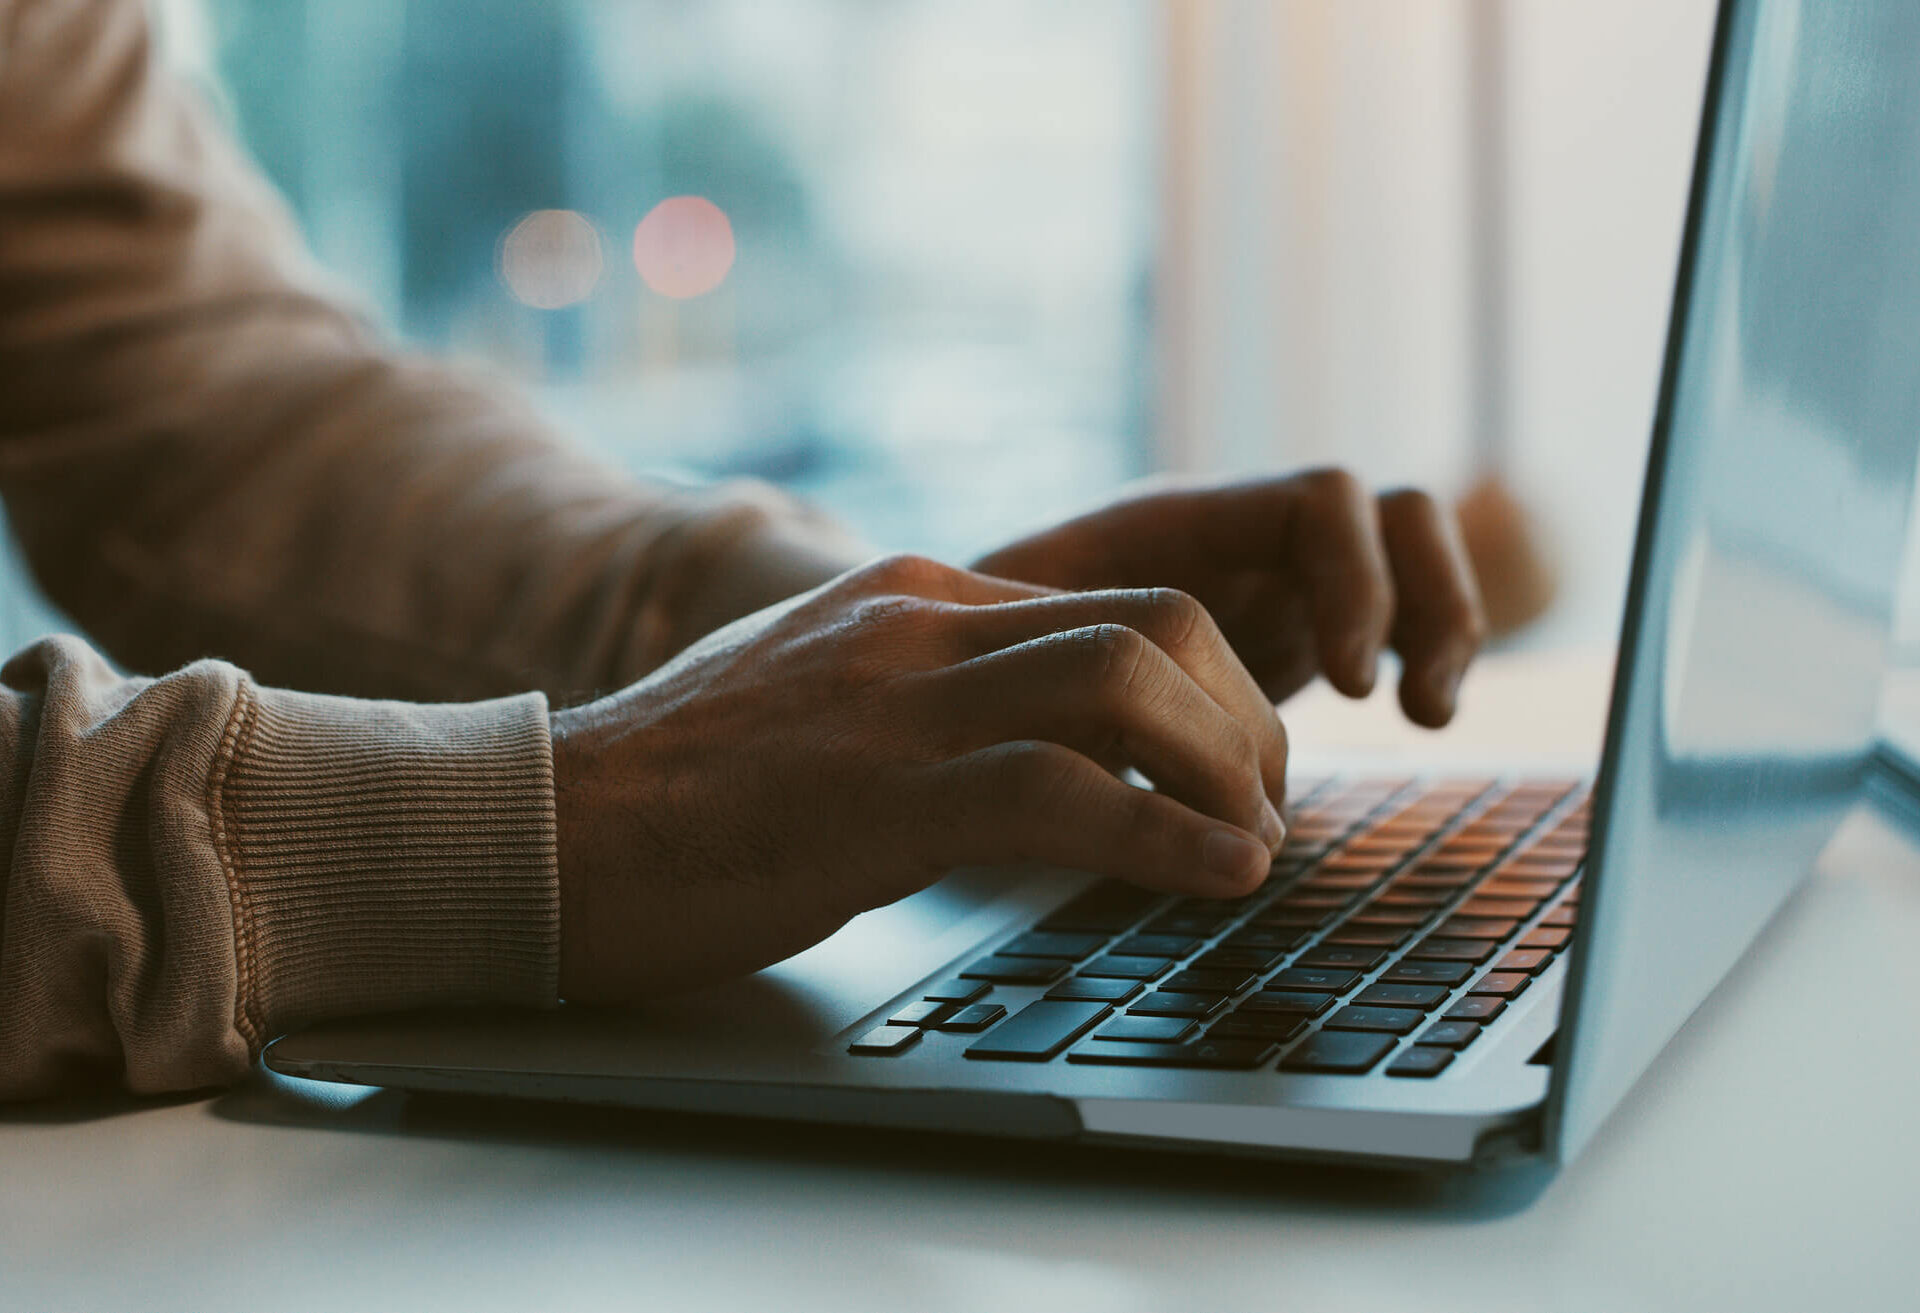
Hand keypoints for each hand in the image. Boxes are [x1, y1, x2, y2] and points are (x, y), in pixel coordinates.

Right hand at [551, 555, 1288, 1001]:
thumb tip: (1042, 745)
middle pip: (1155, 621)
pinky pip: (1064, 793)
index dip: (1214, 684)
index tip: (1239, 766)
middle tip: (1264, 806)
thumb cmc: (681, 792)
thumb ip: (928, 695)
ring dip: (1228, 770)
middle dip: (1244, 717)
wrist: (538, 828)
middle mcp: (917, 625)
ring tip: (1256, 846)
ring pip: (1128, 683)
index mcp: (912, 596)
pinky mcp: (874, 798)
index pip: (1119, 601)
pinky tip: (1219, 877)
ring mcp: (894, 703)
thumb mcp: (824, 703)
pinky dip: (1167, 837)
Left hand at [973, 469, 1486, 726]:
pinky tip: (1413, 718)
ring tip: (1427, 715)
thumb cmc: (964, 646)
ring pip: (1407, 557)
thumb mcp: (1006, 644)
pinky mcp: (1287, 632)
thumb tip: (1097, 700)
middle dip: (1423, 600)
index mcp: (1179, 521)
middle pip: (1389, 514)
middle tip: (1400, 706)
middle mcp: (1239, 536)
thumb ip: (1061, 652)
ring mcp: (1271, 578)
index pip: (1318, 502)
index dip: (1354, 581)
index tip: (1349, 683)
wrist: (954, 658)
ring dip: (1442, 624)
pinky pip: (1393, 614)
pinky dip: (1421, 653)